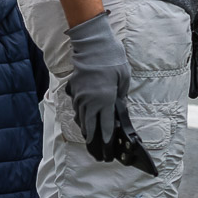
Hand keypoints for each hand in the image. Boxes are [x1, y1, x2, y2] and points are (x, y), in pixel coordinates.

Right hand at [65, 11, 132, 160]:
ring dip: (86, 130)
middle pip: (90, 127)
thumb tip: (119, 107)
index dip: (106, 139)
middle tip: (97, 152)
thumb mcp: (124, 78)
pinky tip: (84, 121)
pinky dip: (81, 117)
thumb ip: (121, 96)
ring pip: (81, 119)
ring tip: (90, 141)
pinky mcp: (74, 90)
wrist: (92, 45)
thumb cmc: (112, 59)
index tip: (107, 148)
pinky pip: (77, 109)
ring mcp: (80, 97)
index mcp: (105, 100)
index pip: (105, 125)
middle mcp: (90, 102)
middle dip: (94, 141)